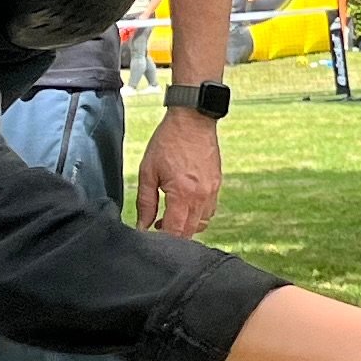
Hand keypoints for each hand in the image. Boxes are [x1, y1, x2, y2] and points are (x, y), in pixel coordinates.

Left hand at [136, 103, 222, 237]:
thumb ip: (145, 202)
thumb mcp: (148, 171)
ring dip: (186, 227)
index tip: (149, 236)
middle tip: (156, 227)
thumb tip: (142, 225)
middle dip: (173, 236)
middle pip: (189, 232)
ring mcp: (212, 192)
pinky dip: (197, 215)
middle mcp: (201, 197)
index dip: (161, 240)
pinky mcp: (217, 185)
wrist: (193, 120)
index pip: (174, 231)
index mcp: (183, 194)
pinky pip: (209, 211)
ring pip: (202, 224)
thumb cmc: (168, 141)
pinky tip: (184, 205)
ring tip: (169, 216)